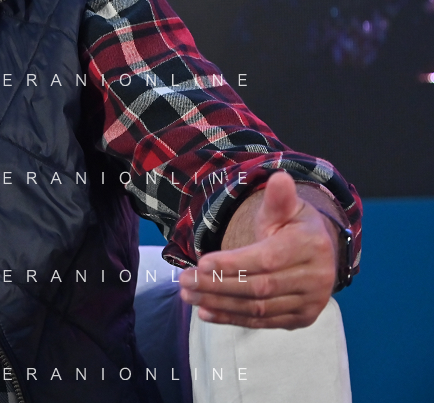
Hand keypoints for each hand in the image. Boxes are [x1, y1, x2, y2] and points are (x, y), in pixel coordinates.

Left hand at [179, 171, 341, 328]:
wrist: (317, 254)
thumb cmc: (292, 226)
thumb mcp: (286, 208)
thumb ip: (278, 199)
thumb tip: (279, 178)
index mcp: (311, 246)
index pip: (266, 260)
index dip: (232, 264)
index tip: (200, 263)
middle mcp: (317, 278)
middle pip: (258, 287)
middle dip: (217, 285)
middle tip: (183, 281)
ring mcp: (311, 302)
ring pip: (258, 308)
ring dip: (219, 304)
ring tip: (188, 295)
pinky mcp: (302, 319)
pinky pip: (263, 323)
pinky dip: (232, 319)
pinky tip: (205, 313)